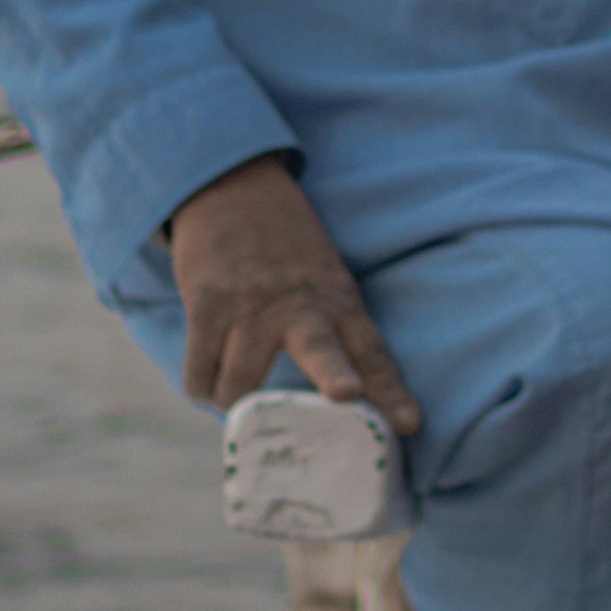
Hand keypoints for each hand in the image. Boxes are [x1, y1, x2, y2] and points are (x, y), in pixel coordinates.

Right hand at [166, 154, 423, 436]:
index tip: (410, 424)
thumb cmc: (286, 245)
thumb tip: (348, 399)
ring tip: (236, 399)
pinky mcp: (206, 301)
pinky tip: (208, 383)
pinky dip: (203, 387)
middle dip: (334, 373)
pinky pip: (200, 370)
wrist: (233, 186)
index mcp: (337, 297)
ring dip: (237, 404)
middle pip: (321, 347)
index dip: (391, 390)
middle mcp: (299, 302)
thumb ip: (336, 328)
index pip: (371, 349)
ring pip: (241, 383)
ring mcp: (250, 302)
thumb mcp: (326, 276)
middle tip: (346, 395)